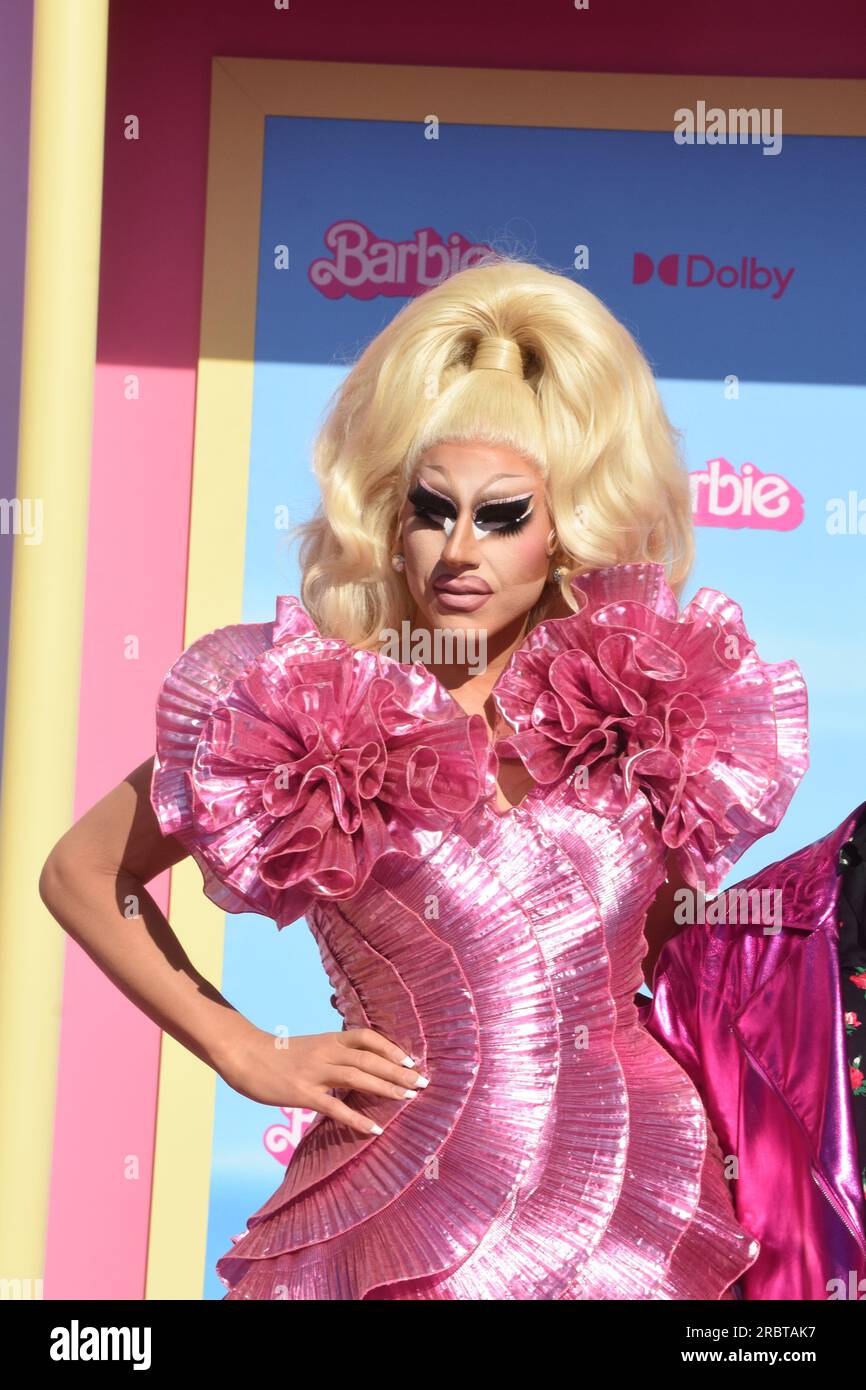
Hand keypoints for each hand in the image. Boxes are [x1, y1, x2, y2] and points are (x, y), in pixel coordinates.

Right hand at [217, 1024, 428, 1136]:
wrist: (244, 1055)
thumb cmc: (276, 1054)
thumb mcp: (307, 1047)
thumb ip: (330, 1054)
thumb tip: (353, 1066)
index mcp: (328, 1039)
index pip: (367, 1037)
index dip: (390, 1048)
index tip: (410, 1060)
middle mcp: (326, 1052)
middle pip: (370, 1059)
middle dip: (399, 1071)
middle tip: (422, 1082)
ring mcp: (315, 1072)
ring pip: (359, 1078)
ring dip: (386, 1088)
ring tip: (408, 1099)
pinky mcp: (303, 1093)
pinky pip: (336, 1106)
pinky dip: (357, 1119)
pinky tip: (373, 1130)